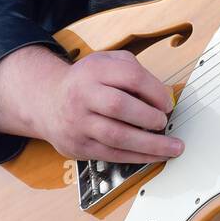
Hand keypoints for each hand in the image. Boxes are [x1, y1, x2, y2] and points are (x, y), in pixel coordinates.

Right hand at [34, 49, 182, 163]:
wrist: (48, 103)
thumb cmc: (87, 82)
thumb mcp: (106, 63)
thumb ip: (134, 71)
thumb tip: (164, 95)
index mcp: (94, 70)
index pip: (130, 76)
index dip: (155, 91)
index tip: (168, 103)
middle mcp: (83, 95)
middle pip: (119, 106)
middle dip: (149, 117)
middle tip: (164, 122)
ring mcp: (79, 123)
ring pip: (117, 136)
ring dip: (150, 144)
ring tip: (172, 147)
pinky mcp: (79, 146)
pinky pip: (112, 155)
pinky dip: (138, 157)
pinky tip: (154, 156)